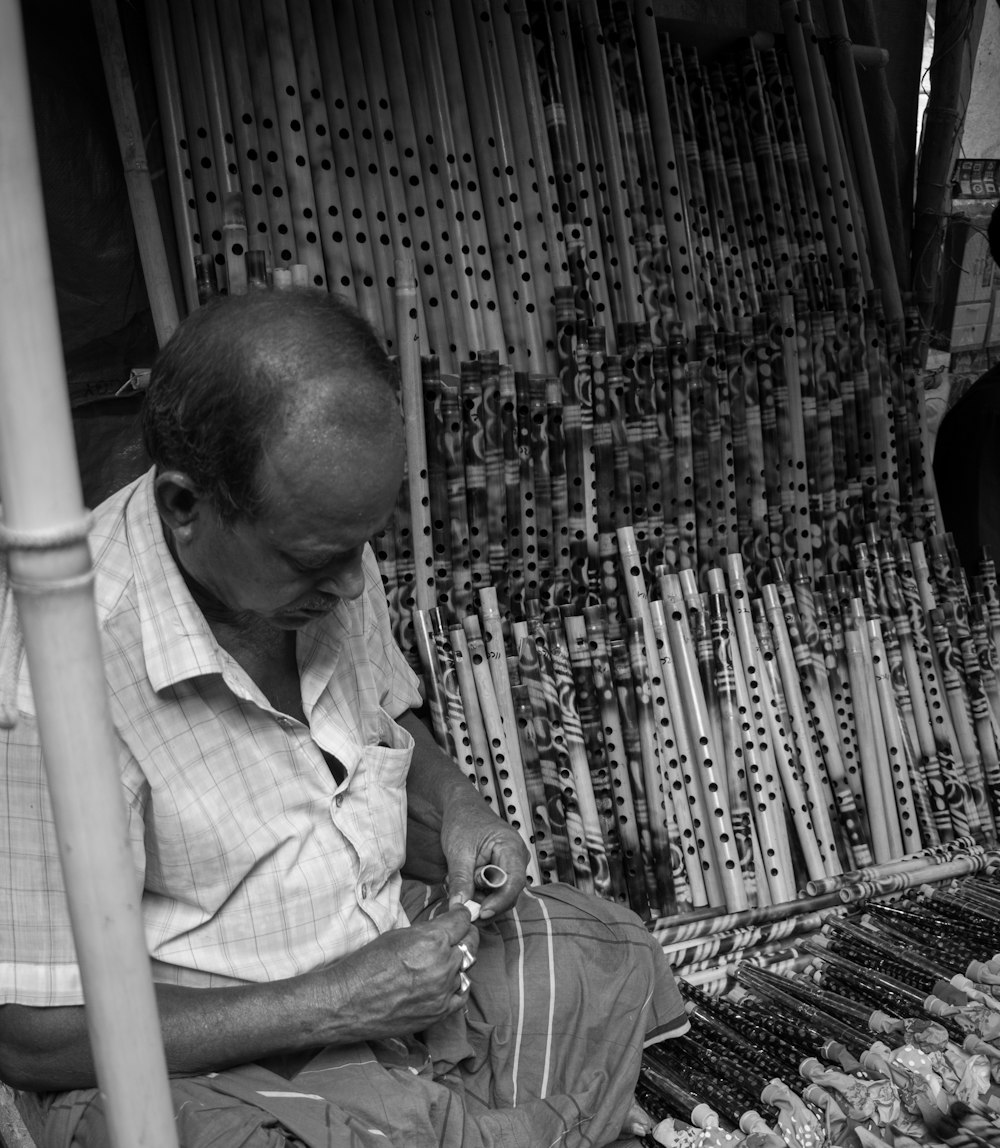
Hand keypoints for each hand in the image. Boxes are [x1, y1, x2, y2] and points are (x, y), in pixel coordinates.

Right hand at [316, 908, 479, 1042]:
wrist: (348, 1002)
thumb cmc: (367, 964)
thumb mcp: (398, 935)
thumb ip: (428, 931)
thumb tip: (446, 927)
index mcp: (432, 940)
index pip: (463, 921)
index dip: (461, 915)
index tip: (459, 915)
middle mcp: (443, 965)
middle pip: (471, 943)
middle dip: (464, 935)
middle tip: (456, 934)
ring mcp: (444, 991)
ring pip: (466, 968)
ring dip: (458, 962)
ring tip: (443, 960)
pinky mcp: (440, 1012)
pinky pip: (462, 994)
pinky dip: (456, 986)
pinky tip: (445, 982)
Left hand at [440, 792, 528, 920]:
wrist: (460, 809)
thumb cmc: (462, 821)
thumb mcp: (458, 851)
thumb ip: (460, 880)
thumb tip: (459, 907)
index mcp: (512, 847)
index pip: (514, 882)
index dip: (499, 901)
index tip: (481, 913)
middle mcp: (517, 859)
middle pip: (508, 893)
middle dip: (485, 900)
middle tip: (461, 900)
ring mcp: (510, 866)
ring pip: (499, 895)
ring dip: (478, 896)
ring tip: (457, 882)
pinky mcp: (500, 872)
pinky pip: (493, 891)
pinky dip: (477, 892)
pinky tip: (463, 882)